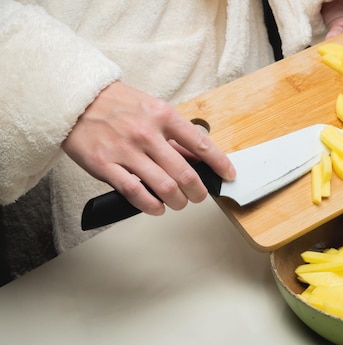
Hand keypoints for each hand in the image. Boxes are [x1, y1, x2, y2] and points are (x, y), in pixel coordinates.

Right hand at [62, 81, 235, 215]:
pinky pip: (137, 194)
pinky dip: (152, 207)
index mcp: (163, 116)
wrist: (75, 100)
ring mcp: (126, 151)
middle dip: (198, 192)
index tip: (228, 175)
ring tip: (179, 203)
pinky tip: (158, 208)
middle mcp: (147, 133)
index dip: (220, 164)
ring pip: (165, 188)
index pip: (201, 145)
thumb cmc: (116, 105)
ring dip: (178, 202)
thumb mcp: (151, 109)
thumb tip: (197, 157)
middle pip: (185, 174)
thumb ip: (173, 135)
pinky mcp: (106, 166)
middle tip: (199, 196)